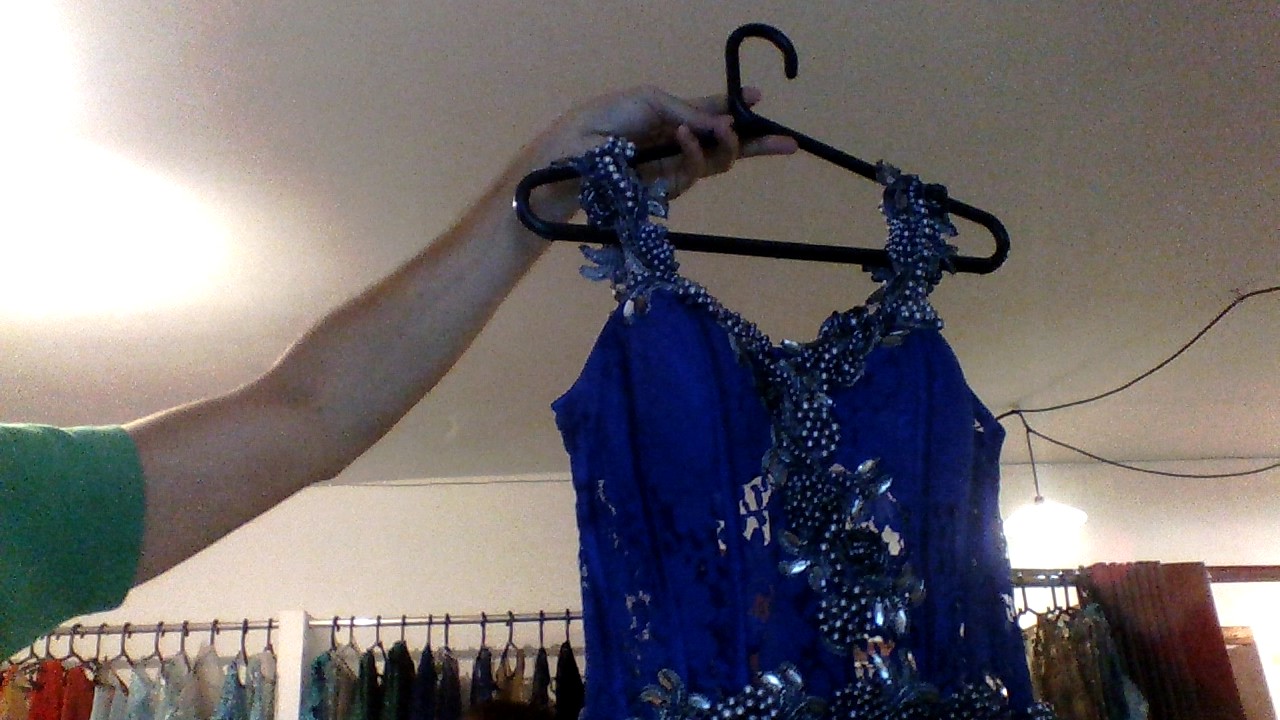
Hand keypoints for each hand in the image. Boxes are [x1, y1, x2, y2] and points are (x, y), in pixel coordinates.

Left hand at [527, 85, 797, 219]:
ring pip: (714, 165)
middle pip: (722, 147)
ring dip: (725, 146)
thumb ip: (683, 110)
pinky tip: (685, 137)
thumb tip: (719, 122)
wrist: (565, 160)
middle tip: (786, 143)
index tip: (759, 101)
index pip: (707, 114)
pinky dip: (694, 155)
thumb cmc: (596, 125)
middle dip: (755, 144)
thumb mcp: (644, 102)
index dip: (734, 109)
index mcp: (667, 118)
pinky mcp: (662, 193)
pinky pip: (692, 175)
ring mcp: (670, 171)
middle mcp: (673, 146)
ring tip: (725, 129)